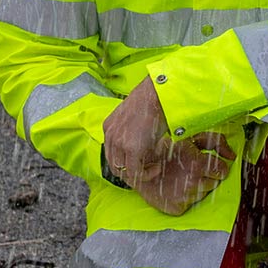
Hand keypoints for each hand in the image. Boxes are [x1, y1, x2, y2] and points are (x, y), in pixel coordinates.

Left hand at [102, 79, 237, 214]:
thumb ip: (134, 127)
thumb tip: (145, 137)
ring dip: (138, 173)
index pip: (111, 152)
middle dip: (130, 170)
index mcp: (108, 126)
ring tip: (154, 168)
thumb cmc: (154, 99)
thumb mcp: (137, 114)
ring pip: (122, 170)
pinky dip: (146, 175)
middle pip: (114, 163)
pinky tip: (156, 168)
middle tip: (148, 168)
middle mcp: (109, 135)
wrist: (159, 93)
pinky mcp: (131, 149)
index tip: (141, 161)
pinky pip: (134, 172)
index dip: (125, 160)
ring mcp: (118, 142)